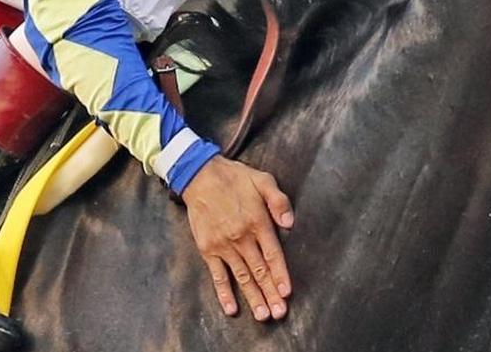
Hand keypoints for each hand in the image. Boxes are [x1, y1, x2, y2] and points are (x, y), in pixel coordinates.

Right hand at [181, 156, 294, 320]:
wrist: (200, 175)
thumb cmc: (235, 178)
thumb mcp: (263, 180)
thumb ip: (279, 201)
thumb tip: (290, 223)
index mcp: (257, 222)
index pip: (273, 254)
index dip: (280, 275)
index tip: (286, 292)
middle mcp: (241, 237)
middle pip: (259, 270)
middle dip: (270, 293)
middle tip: (279, 312)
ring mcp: (223, 245)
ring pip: (241, 277)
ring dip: (253, 297)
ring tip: (262, 315)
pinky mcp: (208, 249)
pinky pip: (217, 275)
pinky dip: (224, 293)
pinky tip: (232, 308)